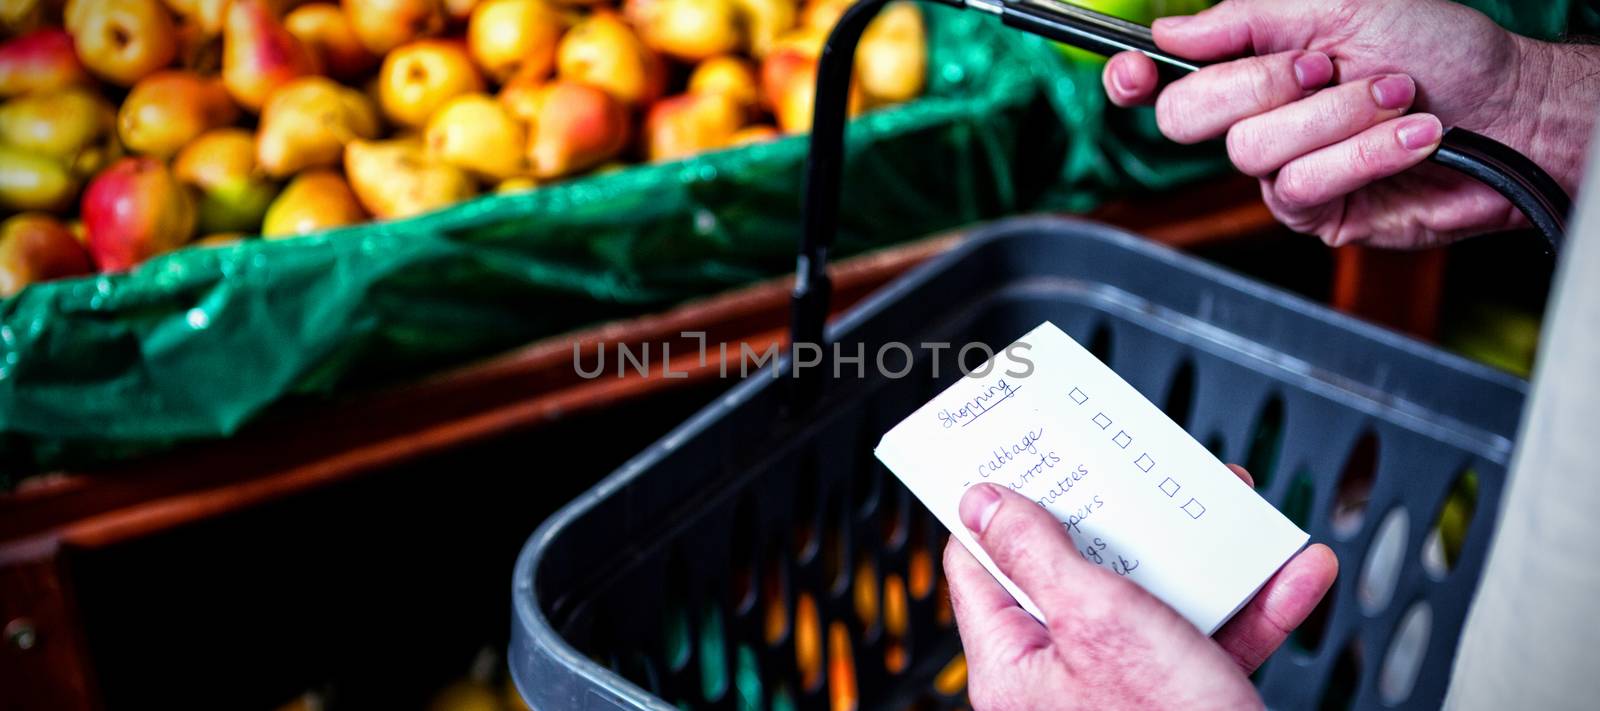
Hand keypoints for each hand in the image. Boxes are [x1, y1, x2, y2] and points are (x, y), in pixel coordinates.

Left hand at [945, 465, 1337, 709]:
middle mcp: (1061, 677)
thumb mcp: (1096, 622)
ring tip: (1234, 507)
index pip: (980, 563)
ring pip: (1156, 597)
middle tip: (1141, 471)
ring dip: (1206, 552)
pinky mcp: (1182, 699)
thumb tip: (981, 503)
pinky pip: (1212, 637)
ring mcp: (1123, 689)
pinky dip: (1254, 604)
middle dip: (1125, 518)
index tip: (1024, 457)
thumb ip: (1037, 555)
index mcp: (1014, 663)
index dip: (1000, 505)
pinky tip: (1291, 572)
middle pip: (1077, 569)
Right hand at [1101, 0, 1596, 248]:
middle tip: (1324, 65)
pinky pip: (1299, 186)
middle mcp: (1256, 117)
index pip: (1163, 77)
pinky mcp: (1314, 213)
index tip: (1135, 73)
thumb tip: (1172, 31)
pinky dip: (1362, 152)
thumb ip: (1248, 15)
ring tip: (1396, 94)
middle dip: (1258, 84)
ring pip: (1250, 151)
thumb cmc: (1440, 50)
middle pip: (1186, 116)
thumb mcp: (1339, 2)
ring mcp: (1280, 170)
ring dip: (1335, 115)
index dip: (1133, 78)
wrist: (1510, 110)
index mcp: (1251, 63)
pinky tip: (1409, 132)